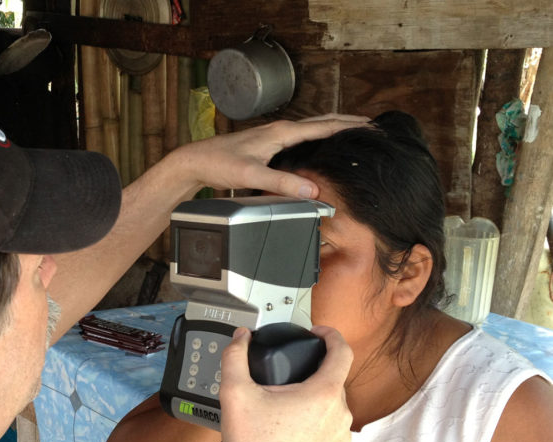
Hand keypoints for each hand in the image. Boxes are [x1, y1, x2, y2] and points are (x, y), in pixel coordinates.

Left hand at [172, 115, 369, 198]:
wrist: (196, 162)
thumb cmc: (219, 164)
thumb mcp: (252, 175)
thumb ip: (281, 182)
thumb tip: (311, 190)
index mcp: (282, 132)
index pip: (324, 126)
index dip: (350, 126)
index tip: (372, 127)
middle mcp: (280, 130)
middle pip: (322, 122)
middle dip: (348, 122)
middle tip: (374, 127)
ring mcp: (275, 136)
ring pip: (312, 128)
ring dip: (335, 128)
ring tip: (356, 133)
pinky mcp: (269, 145)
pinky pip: (302, 138)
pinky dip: (318, 137)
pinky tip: (321, 147)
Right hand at [218, 325, 353, 441]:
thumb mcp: (235, 393)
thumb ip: (235, 356)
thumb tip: (241, 337)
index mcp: (324, 393)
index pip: (342, 351)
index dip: (331, 335)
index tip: (317, 333)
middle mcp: (341, 413)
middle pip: (334, 378)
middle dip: (312, 371)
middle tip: (284, 378)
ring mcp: (342, 436)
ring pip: (333, 404)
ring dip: (314, 398)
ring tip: (286, 405)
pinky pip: (332, 427)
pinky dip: (316, 421)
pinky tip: (292, 428)